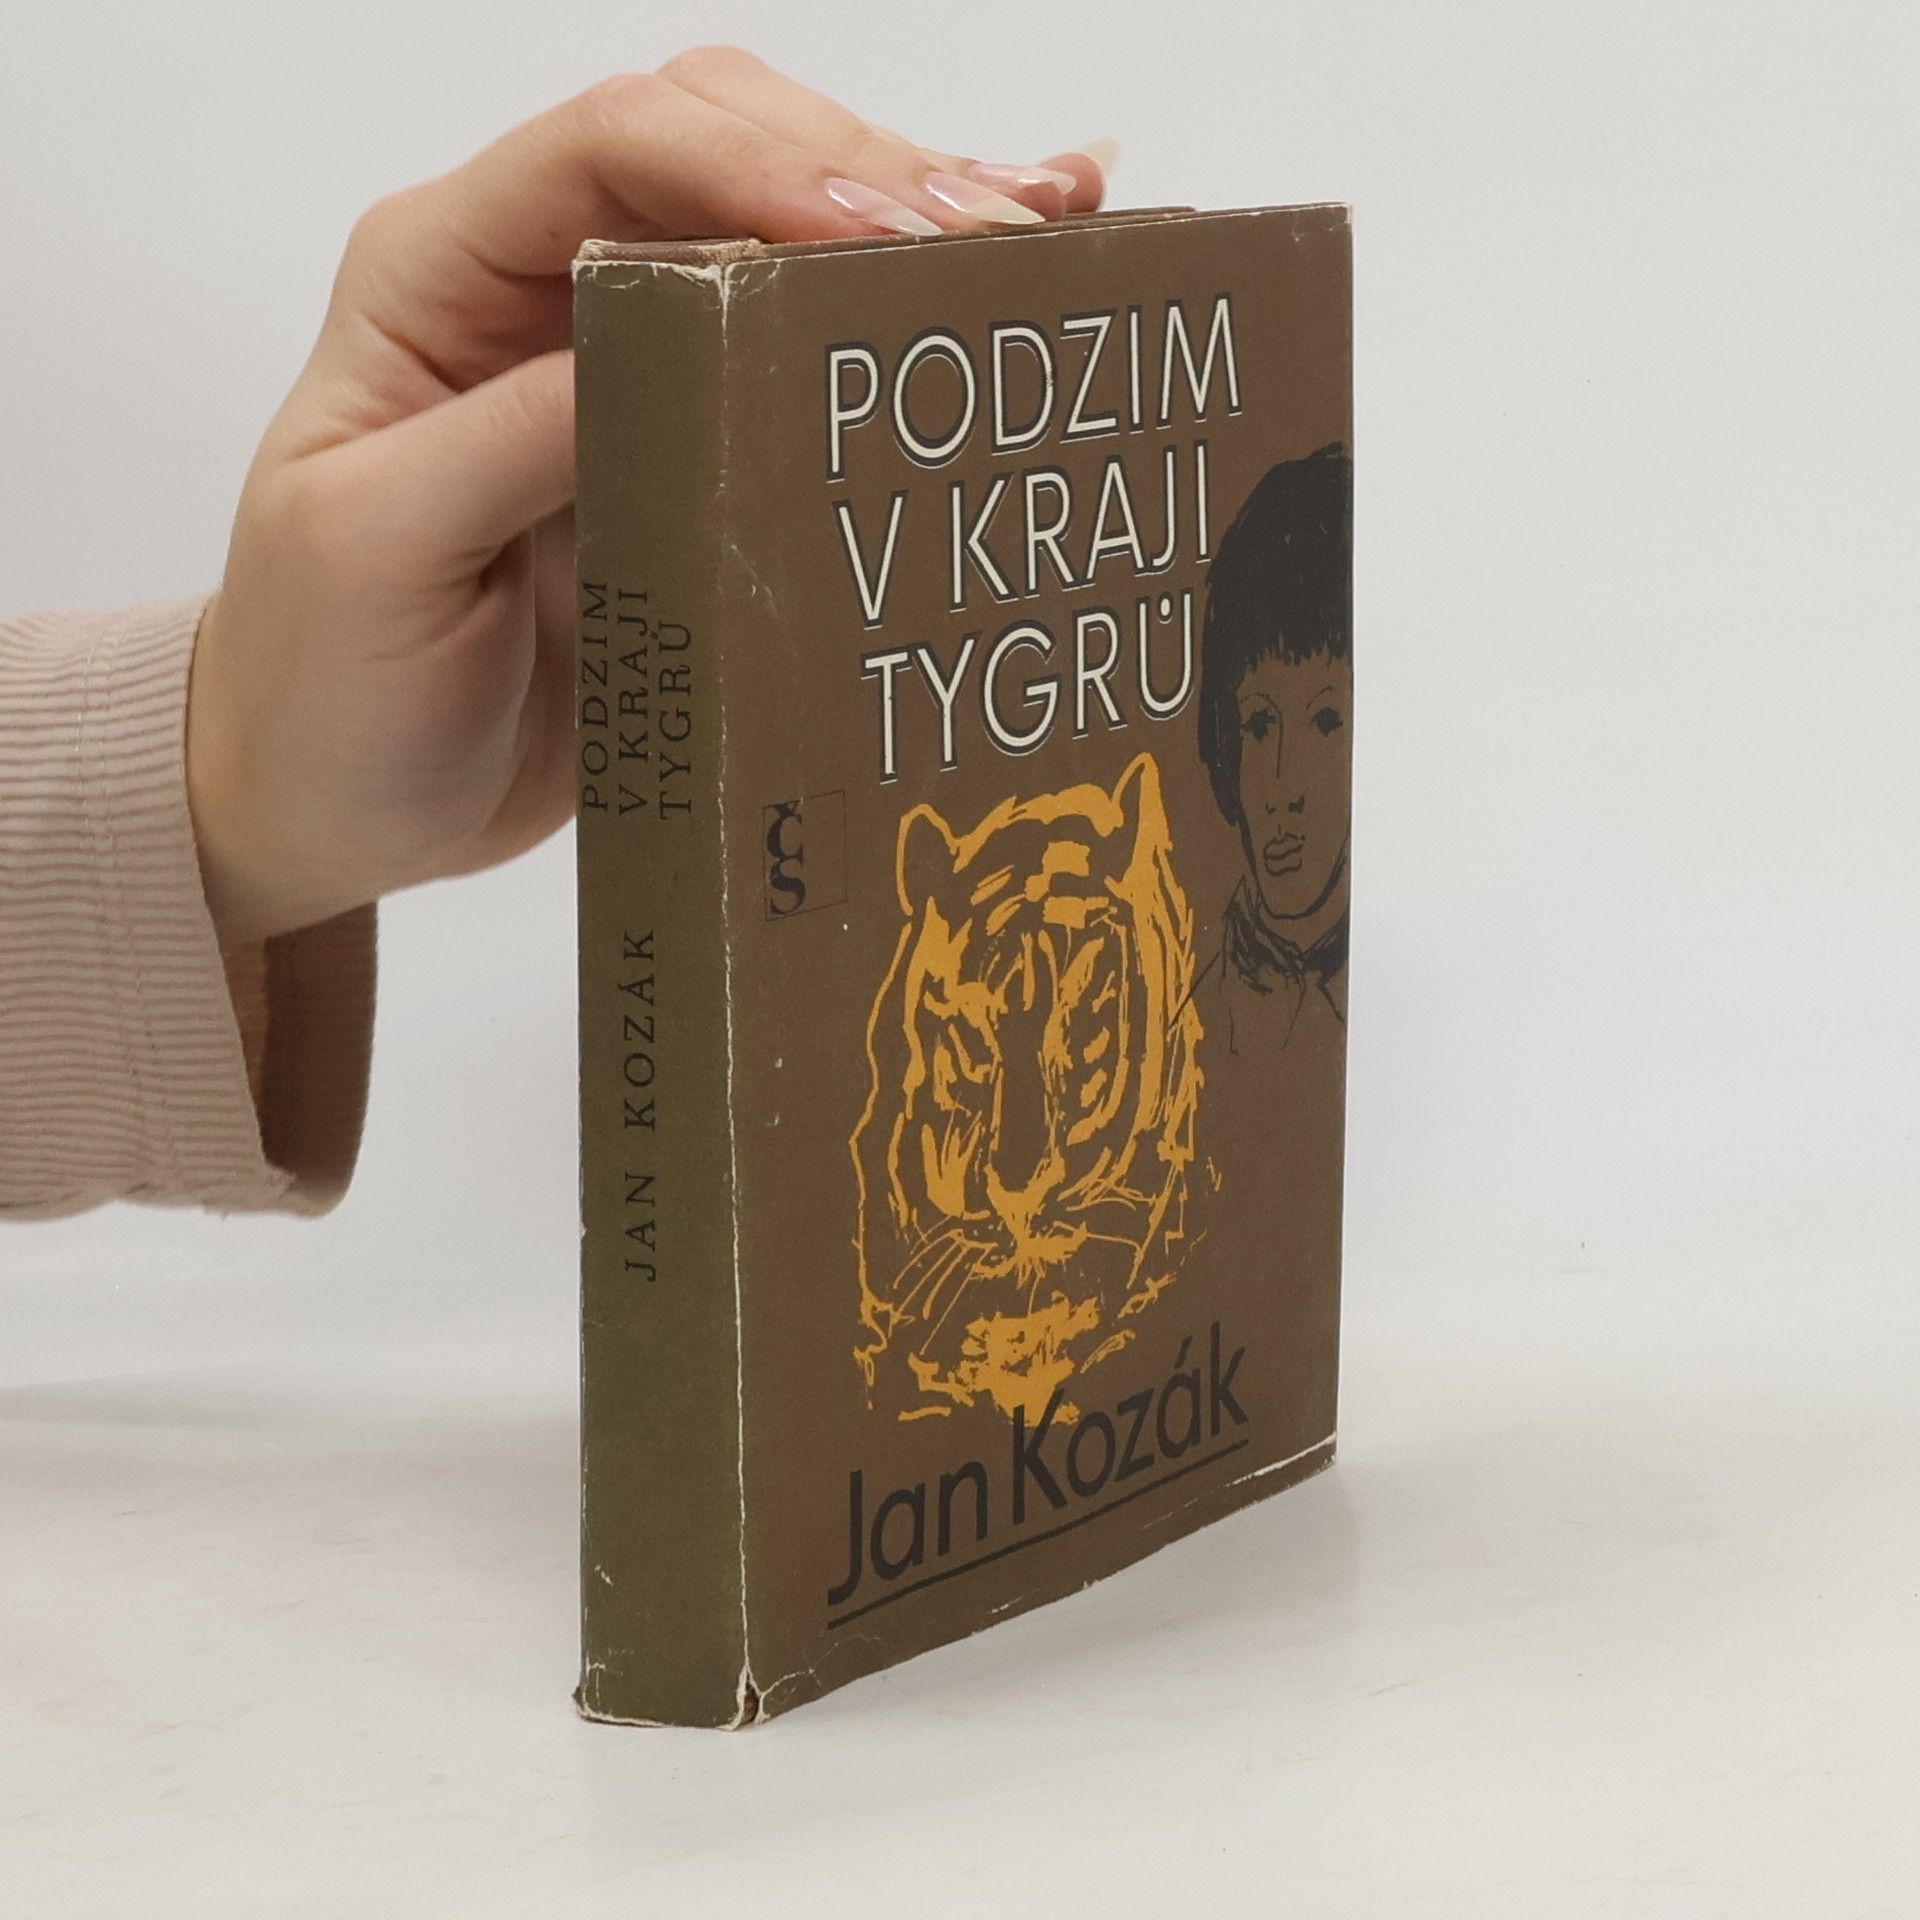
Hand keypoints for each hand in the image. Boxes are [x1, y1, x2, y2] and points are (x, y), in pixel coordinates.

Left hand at [187, 49, 1108, 943]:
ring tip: (1052, 231)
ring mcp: (629, 368)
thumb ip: (512, 437)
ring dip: (916, 221)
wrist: (344, 799)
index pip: (612, 151)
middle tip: (1004, 238)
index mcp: (440, 277)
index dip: (759, 167)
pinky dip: (903, 315)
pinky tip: (1005, 283)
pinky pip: (805, 355)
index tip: (880, 237)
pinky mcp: (692, 452)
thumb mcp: (377, 552)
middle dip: (872, 173)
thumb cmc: (326, 681)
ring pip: (785, 231)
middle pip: (723, 150)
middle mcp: (542, 291)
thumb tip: (679, 345)